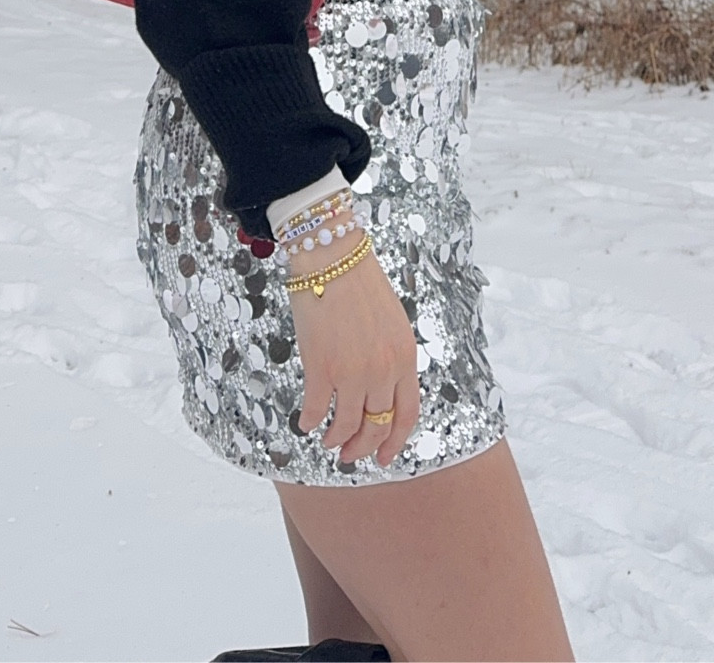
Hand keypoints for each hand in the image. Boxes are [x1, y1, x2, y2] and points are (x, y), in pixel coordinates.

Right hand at [289, 232, 421, 467]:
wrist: (331, 255)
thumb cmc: (360, 282)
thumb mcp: (393, 323)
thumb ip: (391, 358)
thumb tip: (380, 391)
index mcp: (405, 357)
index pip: (407, 414)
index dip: (395, 442)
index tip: (384, 457)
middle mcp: (383, 370)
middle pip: (377, 427)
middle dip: (363, 448)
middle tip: (350, 455)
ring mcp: (351, 372)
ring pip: (346, 426)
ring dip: (335, 440)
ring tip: (327, 441)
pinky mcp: (321, 367)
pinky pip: (315, 409)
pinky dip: (309, 422)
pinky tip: (305, 422)